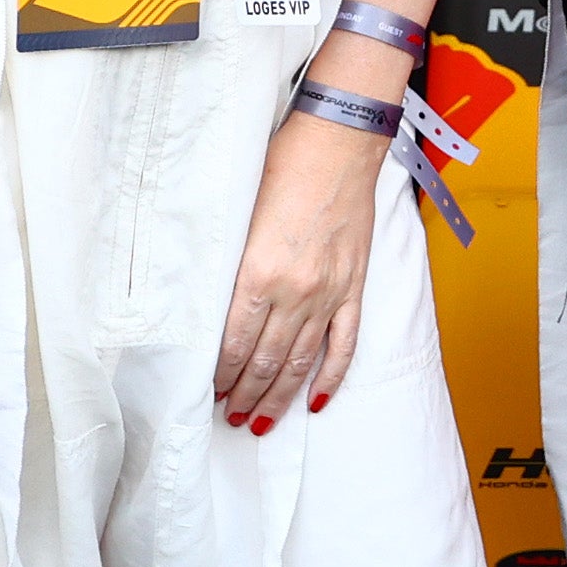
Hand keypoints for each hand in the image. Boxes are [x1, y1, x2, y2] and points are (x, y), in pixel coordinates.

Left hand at [215, 105, 383, 426]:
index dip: (222, 376)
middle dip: (246, 396)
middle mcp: (295, 292)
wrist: (338, 144)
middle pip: (266, 361)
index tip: (212, 393)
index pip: (235, 344)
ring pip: (300, 362)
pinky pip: (344, 345)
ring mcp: (329, 293)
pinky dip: (330, 378)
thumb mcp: (241, 218)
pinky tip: (315, 402)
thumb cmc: (283, 168)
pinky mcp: (354, 288)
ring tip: (261, 422)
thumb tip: (213, 308)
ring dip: (279, 397)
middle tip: (232, 417)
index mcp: (258, 274)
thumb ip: (231, 267)